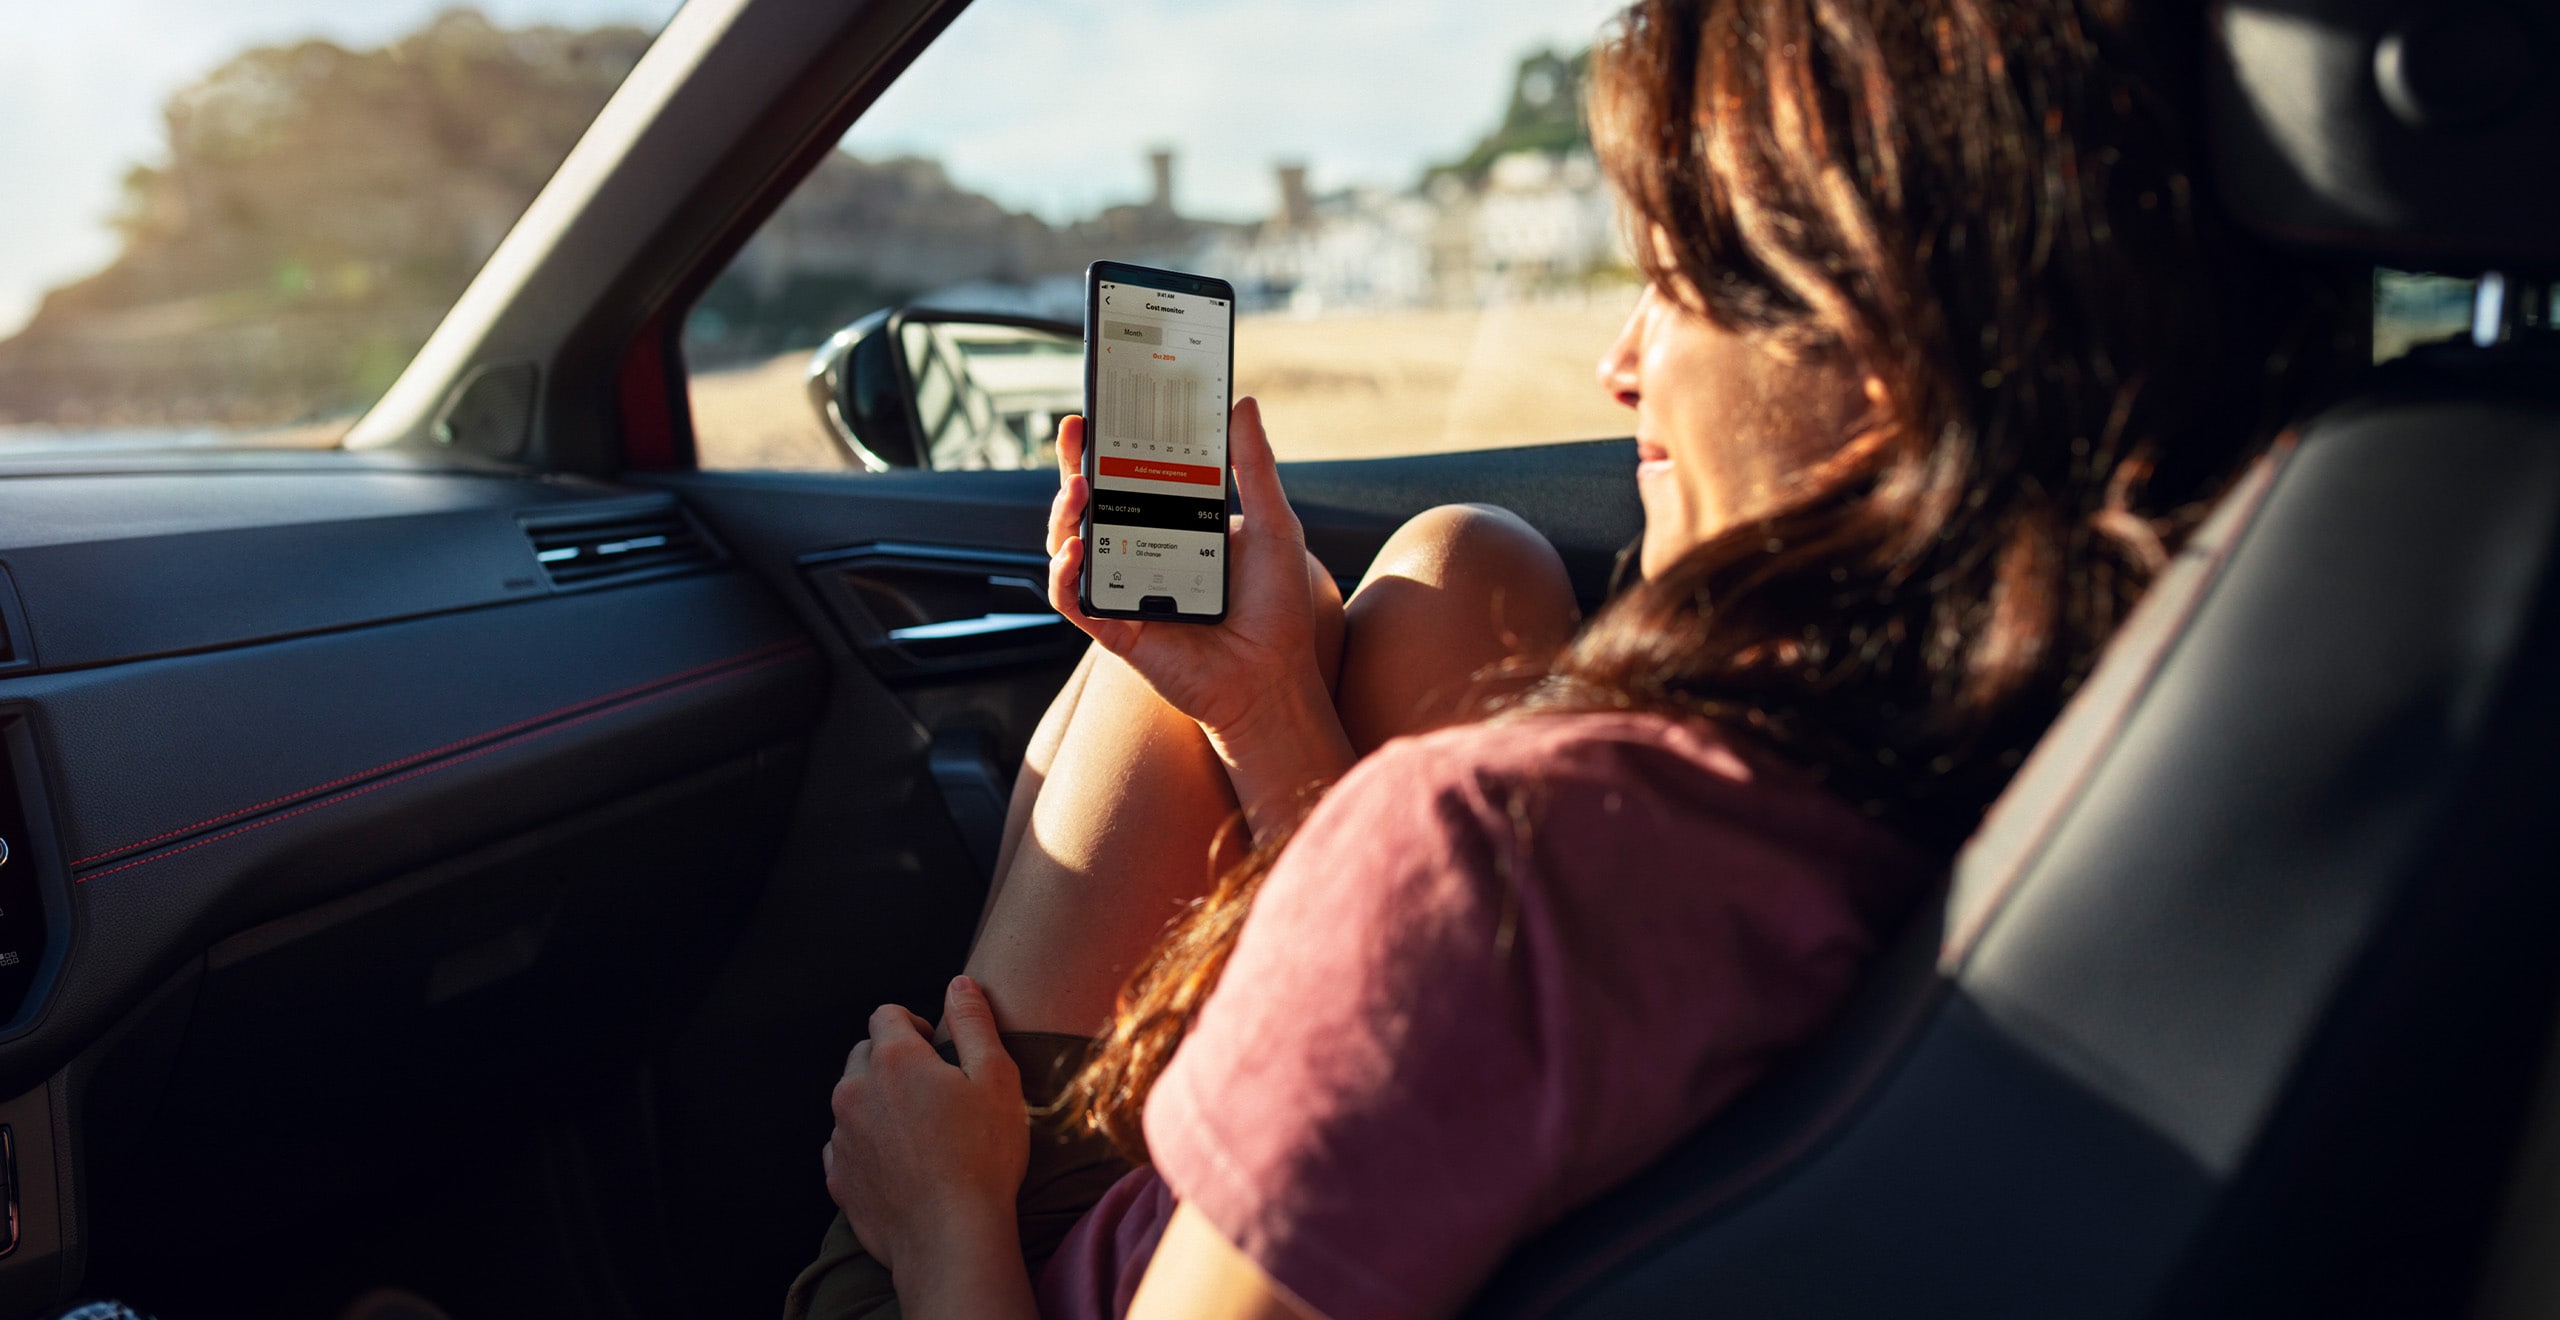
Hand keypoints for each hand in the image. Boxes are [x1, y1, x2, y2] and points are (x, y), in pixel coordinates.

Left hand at [823, 976, 1029, 1289]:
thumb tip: (960, 984)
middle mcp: (855, 1091)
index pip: (887, 1015)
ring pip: (852, 1101)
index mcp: (893, 1059)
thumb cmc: (983, 1155)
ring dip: (879, 1104)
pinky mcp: (839, 1178)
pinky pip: (845, 1146)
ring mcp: (842, 1136)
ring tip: (920, 1132)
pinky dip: (866, 1145)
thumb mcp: (997, 1077)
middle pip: (863, 1054)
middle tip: (933, 1091)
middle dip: (892, 1061)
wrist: (951, 1237)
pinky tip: (901, 1163)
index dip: (915, 1025)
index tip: (939, 1050)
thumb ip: (974, 1022)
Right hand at [1046, 400, 1352, 822]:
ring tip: (1079, 489)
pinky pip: (1072, 599)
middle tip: (1075, 429)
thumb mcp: (1275, 524)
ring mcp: (1123, 590)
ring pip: (1069, 545)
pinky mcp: (1114, 628)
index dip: (1112, 444)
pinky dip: (1063, 575)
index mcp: (1174, 527)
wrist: (1274, 679)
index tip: (1106, 408)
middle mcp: (1141, 554)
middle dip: (1074, 464)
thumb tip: (1242, 405)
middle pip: (1091, 504)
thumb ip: (1255, 466)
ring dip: (1064, 513)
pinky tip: (1074, 552)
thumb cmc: (1277, 609)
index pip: (1131, 477)